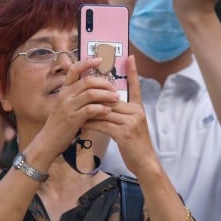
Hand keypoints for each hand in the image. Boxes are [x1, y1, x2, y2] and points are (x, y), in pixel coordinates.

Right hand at [32, 57, 119, 166]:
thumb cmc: (59, 125)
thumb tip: (93, 90)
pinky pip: (90, 110)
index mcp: (64, 91)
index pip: (74, 70)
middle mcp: (65, 96)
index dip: (87, 63)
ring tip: (116, 99)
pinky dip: (101, 109)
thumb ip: (76, 97)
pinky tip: (108, 111)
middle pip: (87, 81)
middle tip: (114, 88)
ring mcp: (68, 107)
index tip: (100, 59)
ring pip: (91, 94)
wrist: (48, 142)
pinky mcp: (73, 119)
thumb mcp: (64, 107)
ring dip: (106, 95)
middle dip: (104, 83)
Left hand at [83, 56, 156, 174]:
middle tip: (81, 92)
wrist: (144, 162)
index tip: (130, 57)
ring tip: (76, 110)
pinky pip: (103, 124)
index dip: (133, 72)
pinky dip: (91, 124)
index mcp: (138, 108)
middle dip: (95, 98)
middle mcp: (136, 112)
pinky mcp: (124, 133)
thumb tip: (106, 106)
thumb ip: (122, 114)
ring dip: (89, 112)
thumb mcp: (131, 126)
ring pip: (105, 112)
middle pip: (111, 100)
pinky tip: (82, 124)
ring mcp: (131, 122)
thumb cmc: (135, 146)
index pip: (135, 87)